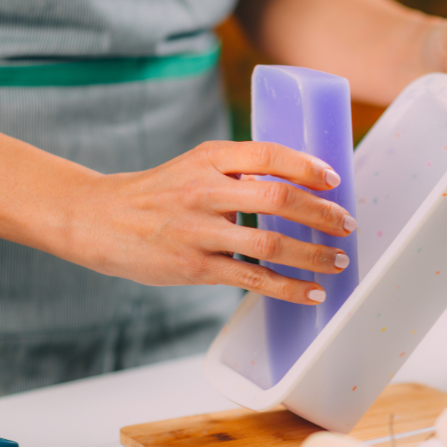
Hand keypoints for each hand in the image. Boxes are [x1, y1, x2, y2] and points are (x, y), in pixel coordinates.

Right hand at [79, 142, 354, 303]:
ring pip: (271, 241)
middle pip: (278, 197)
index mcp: (210, 158)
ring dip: (313, 254)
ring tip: (338, 260)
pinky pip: (253, 278)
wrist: (100, 220)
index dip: (308, 165)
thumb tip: (297, 185)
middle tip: (347, 224)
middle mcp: (206, 190)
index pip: (269, 154)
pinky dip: (288, 287)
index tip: (334, 179)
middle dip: (322, 213)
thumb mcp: (193, 166)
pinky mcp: (196, 266)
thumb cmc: (158, 193)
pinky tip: (311, 292)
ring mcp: (200, 230)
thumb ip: (237, 171)